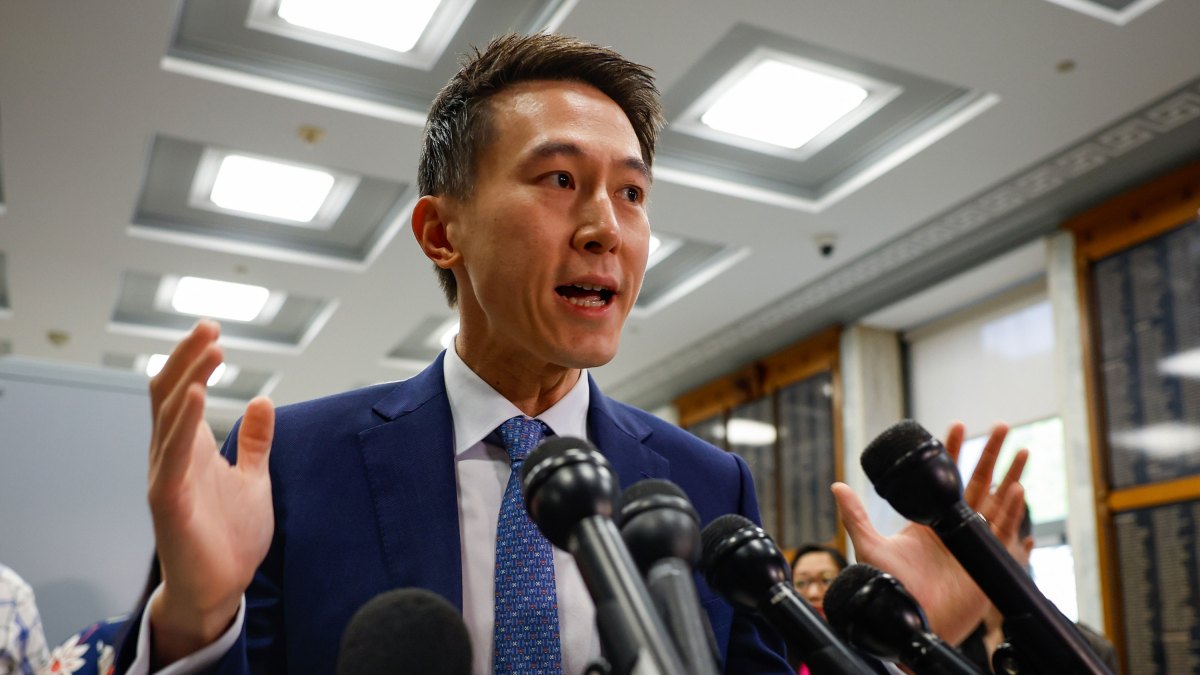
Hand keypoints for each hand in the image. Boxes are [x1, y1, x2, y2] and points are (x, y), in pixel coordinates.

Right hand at [145, 320, 275, 665]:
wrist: (221, 587)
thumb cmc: (230, 534)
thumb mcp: (253, 478)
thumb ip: (254, 441)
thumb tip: (261, 400)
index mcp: (190, 448)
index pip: (185, 392)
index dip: (196, 361)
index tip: (216, 333)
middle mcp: (172, 456)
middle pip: (170, 395)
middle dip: (188, 359)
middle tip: (210, 327)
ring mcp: (167, 477)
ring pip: (168, 417)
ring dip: (188, 379)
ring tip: (208, 349)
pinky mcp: (169, 501)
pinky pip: (172, 456)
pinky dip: (183, 423)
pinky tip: (198, 396)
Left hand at [831, 422, 1026, 643]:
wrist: (908, 623)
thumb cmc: (888, 589)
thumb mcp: (870, 548)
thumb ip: (856, 517)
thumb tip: (837, 485)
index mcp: (928, 521)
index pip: (942, 479)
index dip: (950, 452)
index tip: (956, 425)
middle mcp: (953, 529)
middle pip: (977, 484)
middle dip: (989, 455)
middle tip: (1000, 426)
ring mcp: (972, 545)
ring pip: (997, 503)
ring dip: (1010, 477)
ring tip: (1021, 450)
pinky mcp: (987, 564)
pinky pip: (1003, 533)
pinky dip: (1012, 511)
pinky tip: (1019, 490)